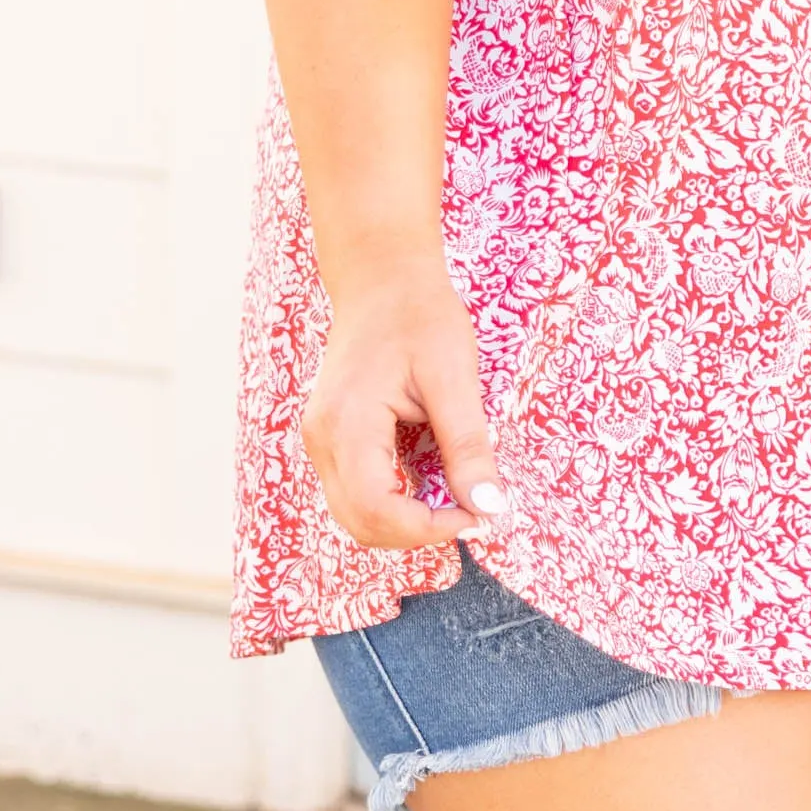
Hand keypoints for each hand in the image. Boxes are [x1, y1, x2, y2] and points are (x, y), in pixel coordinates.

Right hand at [300, 251, 505, 548]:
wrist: (381, 278)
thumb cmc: (419, 315)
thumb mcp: (454, 377)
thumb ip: (467, 447)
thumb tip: (489, 508)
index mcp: (348, 424)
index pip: (377, 510)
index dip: (428, 529)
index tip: (476, 516)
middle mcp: (323, 439)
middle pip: (360, 524)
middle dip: (418, 532)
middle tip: (470, 511)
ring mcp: (321, 440)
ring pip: (355, 514)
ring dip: (405, 520)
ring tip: (453, 495)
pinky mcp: (330, 438)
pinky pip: (356, 491)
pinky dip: (394, 500)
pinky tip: (428, 479)